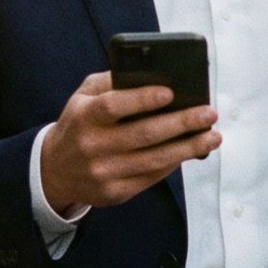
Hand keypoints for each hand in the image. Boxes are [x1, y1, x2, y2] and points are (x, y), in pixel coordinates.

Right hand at [39, 71, 219, 210]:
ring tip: (212, 136)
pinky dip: (175, 162)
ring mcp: (104, 173)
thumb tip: (153, 74)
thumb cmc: (79, 124)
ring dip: (189, 148)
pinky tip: (192, 151)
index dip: (142, 99)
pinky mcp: (116, 193)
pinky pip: (152, 177)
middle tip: (209, 113)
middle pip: (143, 135)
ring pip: (154, 160)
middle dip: (182, 123)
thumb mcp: (83, 97)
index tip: (171, 92)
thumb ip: (111, 82)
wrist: (55, 171)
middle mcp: (93, 146)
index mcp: (84, 117)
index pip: (114, 106)